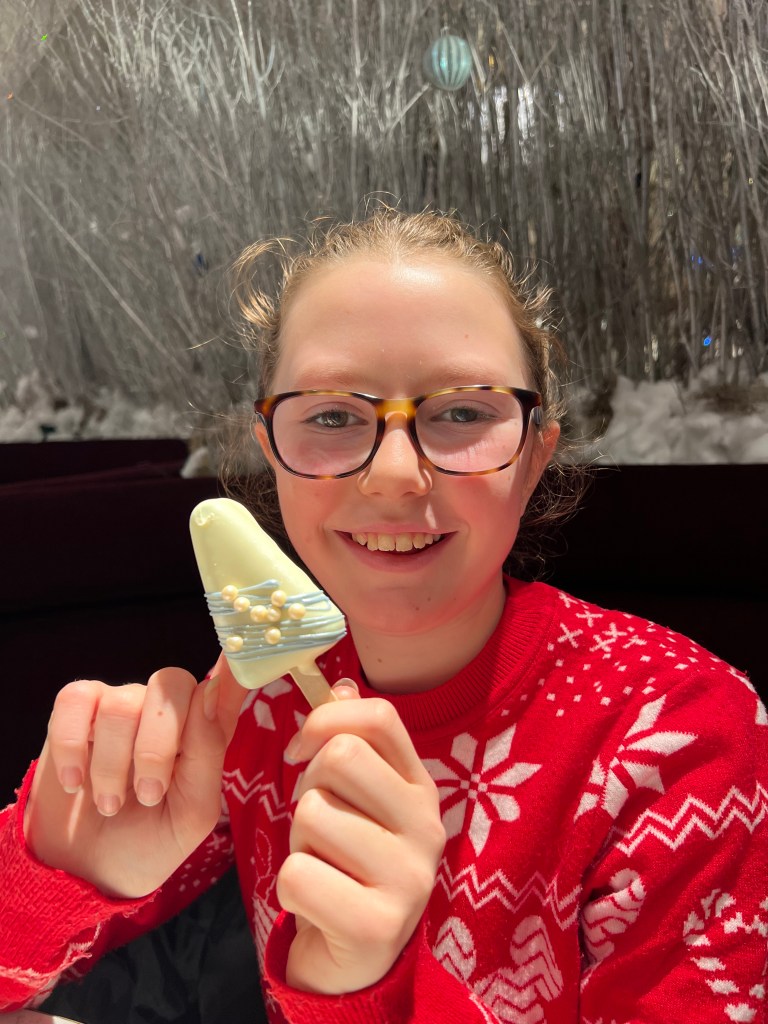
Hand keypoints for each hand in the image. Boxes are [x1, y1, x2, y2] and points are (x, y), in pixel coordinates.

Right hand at [23, 657, 246, 897]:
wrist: (89, 875)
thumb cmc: (150, 842)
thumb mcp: (193, 811)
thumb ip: (207, 750)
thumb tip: (209, 690)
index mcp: (206, 729)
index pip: (228, 680)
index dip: (234, 664)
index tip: (235, 663)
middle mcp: (166, 709)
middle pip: (171, 682)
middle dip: (157, 746)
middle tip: (148, 795)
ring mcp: (120, 706)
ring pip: (121, 703)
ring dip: (112, 765)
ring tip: (110, 803)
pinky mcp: (76, 713)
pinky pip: (75, 700)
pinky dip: (71, 746)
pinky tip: (76, 781)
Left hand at [277, 685, 445, 993]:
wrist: (354, 957)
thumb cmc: (347, 861)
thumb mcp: (354, 798)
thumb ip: (349, 741)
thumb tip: (338, 684)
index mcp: (421, 786)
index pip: (379, 716)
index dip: (326, 719)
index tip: (302, 748)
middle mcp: (427, 826)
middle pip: (340, 757)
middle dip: (307, 788)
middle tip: (317, 825)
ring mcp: (410, 878)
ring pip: (313, 814)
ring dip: (298, 841)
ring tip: (322, 865)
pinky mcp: (379, 926)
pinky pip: (298, 875)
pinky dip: (291, 888)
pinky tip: (317, 902)